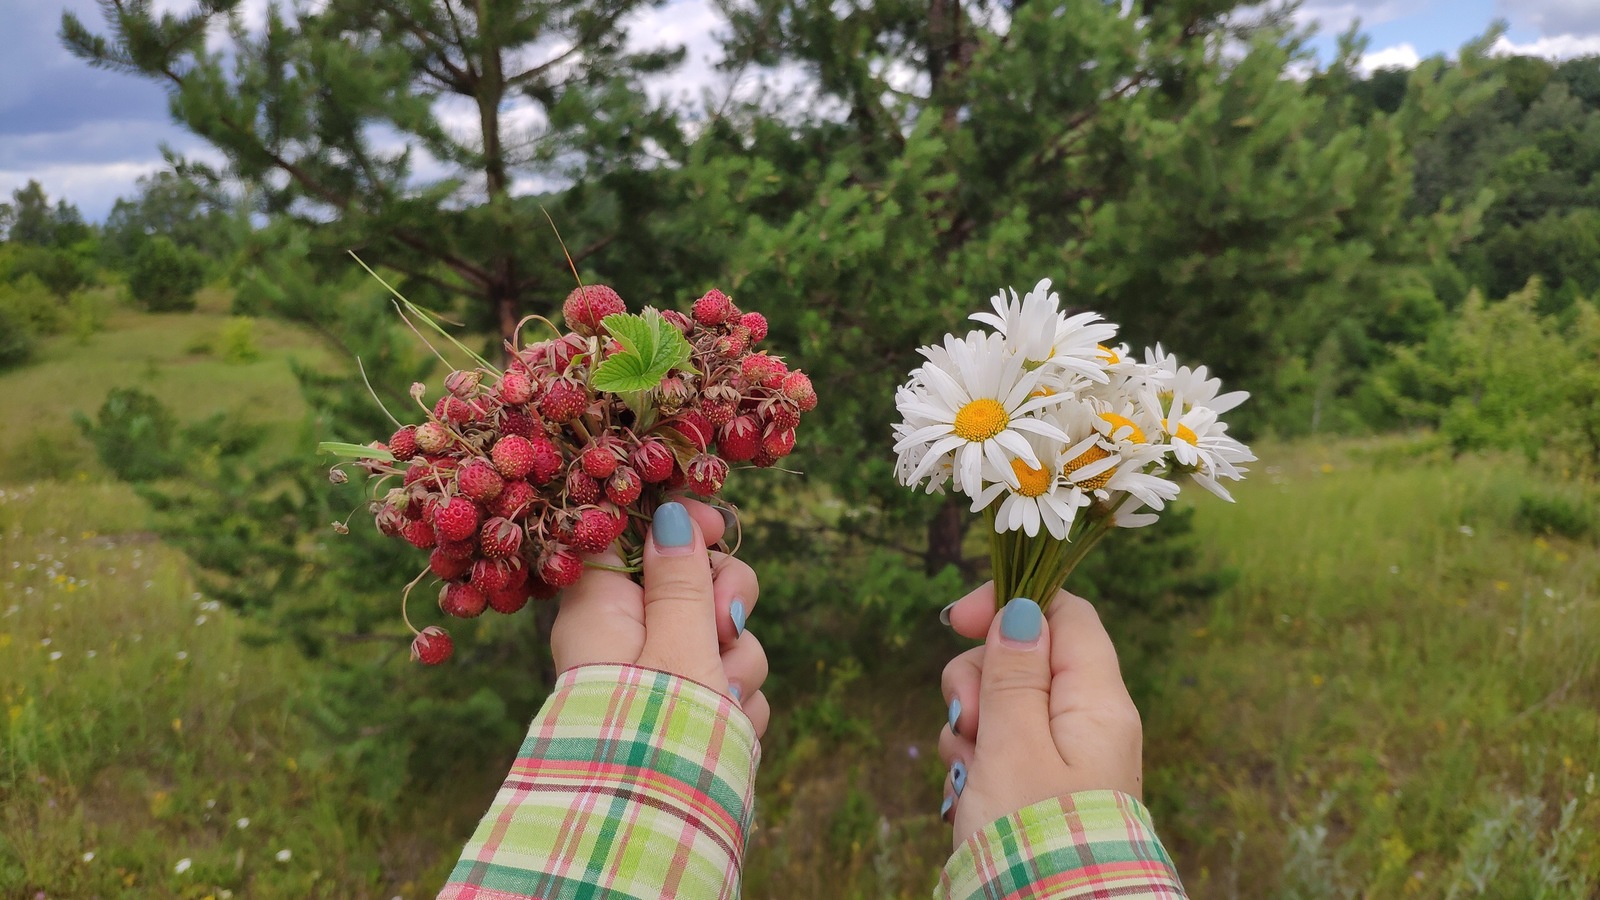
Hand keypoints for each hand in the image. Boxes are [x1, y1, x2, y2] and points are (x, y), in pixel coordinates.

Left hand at [550, 499, 769, 735]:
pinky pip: (728, 683)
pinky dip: (737, 702)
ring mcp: (661, 680)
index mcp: (602, 611)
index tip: (717, 525)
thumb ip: (680, 578)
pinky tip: (729, 729)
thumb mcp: (677, 643)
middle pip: (692, 581)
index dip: (681, 523)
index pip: (635, 535)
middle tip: (724, 625)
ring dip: (737, 662)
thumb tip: (669, 513)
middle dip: (725, 601)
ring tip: (723, 700)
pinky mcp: (689, 714)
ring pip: (721, 636)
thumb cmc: (657, 732)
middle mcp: (627, 640)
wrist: (656, 833)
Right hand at [937, 584, 1142, 845]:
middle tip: (968, 721)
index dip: (1009, 603)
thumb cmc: (1034, 838)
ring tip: (970, 774)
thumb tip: (1022, 608)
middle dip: (977, 679)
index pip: (1065, 614)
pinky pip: (999, 751)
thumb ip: (1013, 673)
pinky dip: (976, 763)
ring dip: (970, 728)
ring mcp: (1064, 757)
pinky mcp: (1040, 788)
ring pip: (1003, 707)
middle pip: (1024, 658)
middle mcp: (1087, 722)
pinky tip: (969, 794)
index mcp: (1097, 700)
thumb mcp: (1013, 744)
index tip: (956, 620)